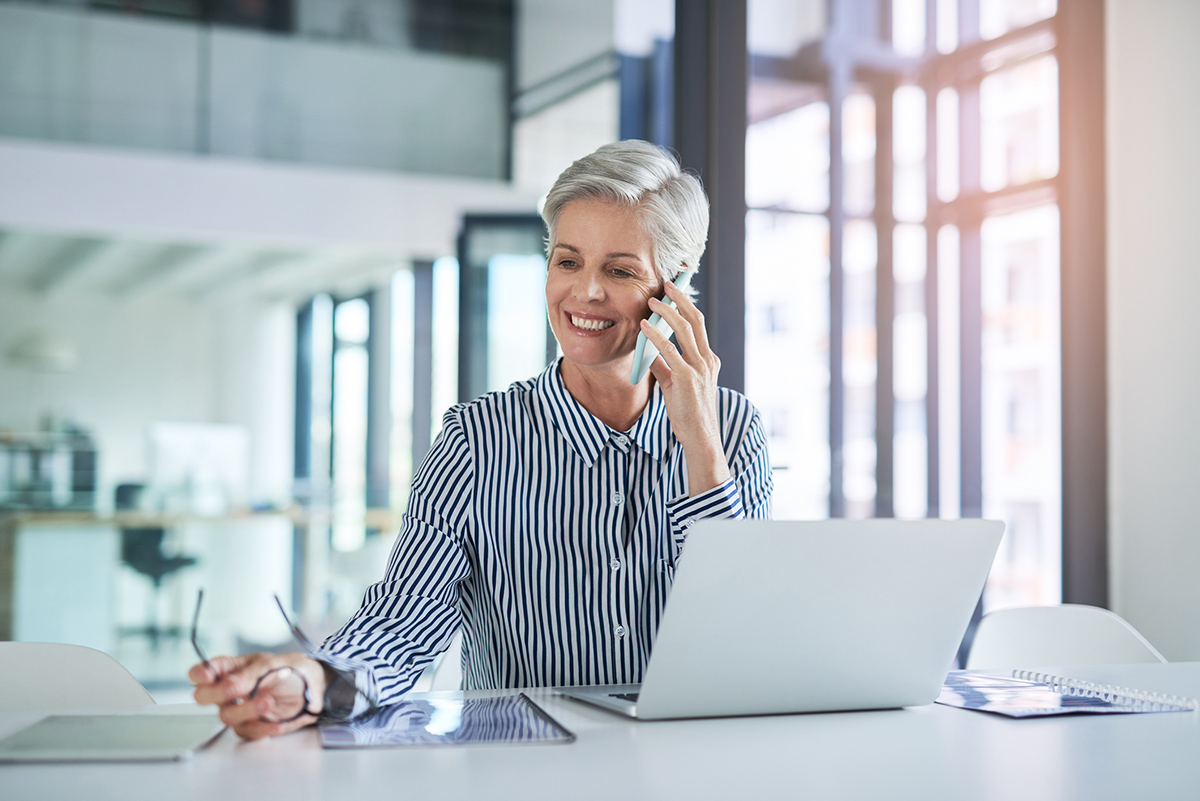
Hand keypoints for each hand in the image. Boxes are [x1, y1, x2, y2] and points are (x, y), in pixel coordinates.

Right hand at [190, 652, 326, 739]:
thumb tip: (229, 686)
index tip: (208, 676)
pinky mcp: (252, 726)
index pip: (201, 672)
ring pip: (226, 716)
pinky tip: (277, 723)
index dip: (199, 674)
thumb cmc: (292, 670)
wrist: (316, 689)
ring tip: (268, 701)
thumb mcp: (271, 664)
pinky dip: (263, 729)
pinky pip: (247, 732)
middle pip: (203, 697)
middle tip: (236, 689)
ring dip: (246, 710)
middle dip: (217, 694)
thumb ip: (248, 675)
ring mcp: (239, 709)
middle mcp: (229, 691)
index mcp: (230, 669)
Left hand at [640, 280, 730, 495]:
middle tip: (666, 284)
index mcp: (708, 360)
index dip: (686, 305)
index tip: (674, 291)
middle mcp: (707, 360)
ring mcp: (699, 368)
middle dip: (680, 298)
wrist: (700, 438)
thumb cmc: (688, 413)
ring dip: (666, 312)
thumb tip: (650, 352)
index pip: (698, 325)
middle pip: (695, 319)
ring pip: (684, 329)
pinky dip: (656, 335)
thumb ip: (666, 367)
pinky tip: (644, 326)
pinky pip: (669, 350)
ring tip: (651, 301)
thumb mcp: (677, 385)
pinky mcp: (687, 378)